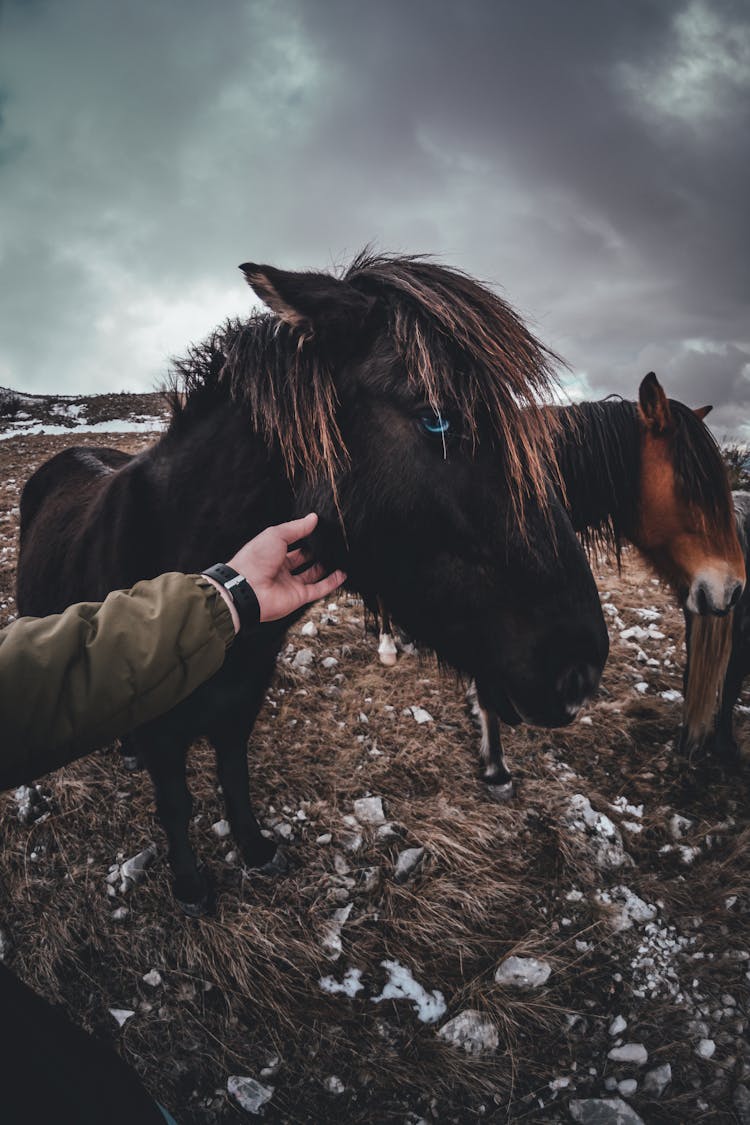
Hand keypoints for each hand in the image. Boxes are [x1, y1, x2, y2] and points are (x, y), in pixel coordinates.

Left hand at [226, 513, 345, 623]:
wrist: (247, 588)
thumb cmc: (254, 560)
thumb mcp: (276, 535)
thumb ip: (296, 527)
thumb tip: (313, 518)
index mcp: (272, 553)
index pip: (292, 543)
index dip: (304, 537)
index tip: (318, 530)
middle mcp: (281, 569)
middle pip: (303, 560)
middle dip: (316, 552)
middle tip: (330, 543)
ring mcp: (290, 584)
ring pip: (313, 575)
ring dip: (326, 567)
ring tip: (339, 557)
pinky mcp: (298, 597)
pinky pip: (319, 589)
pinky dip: (331, 582)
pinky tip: (342, 574)